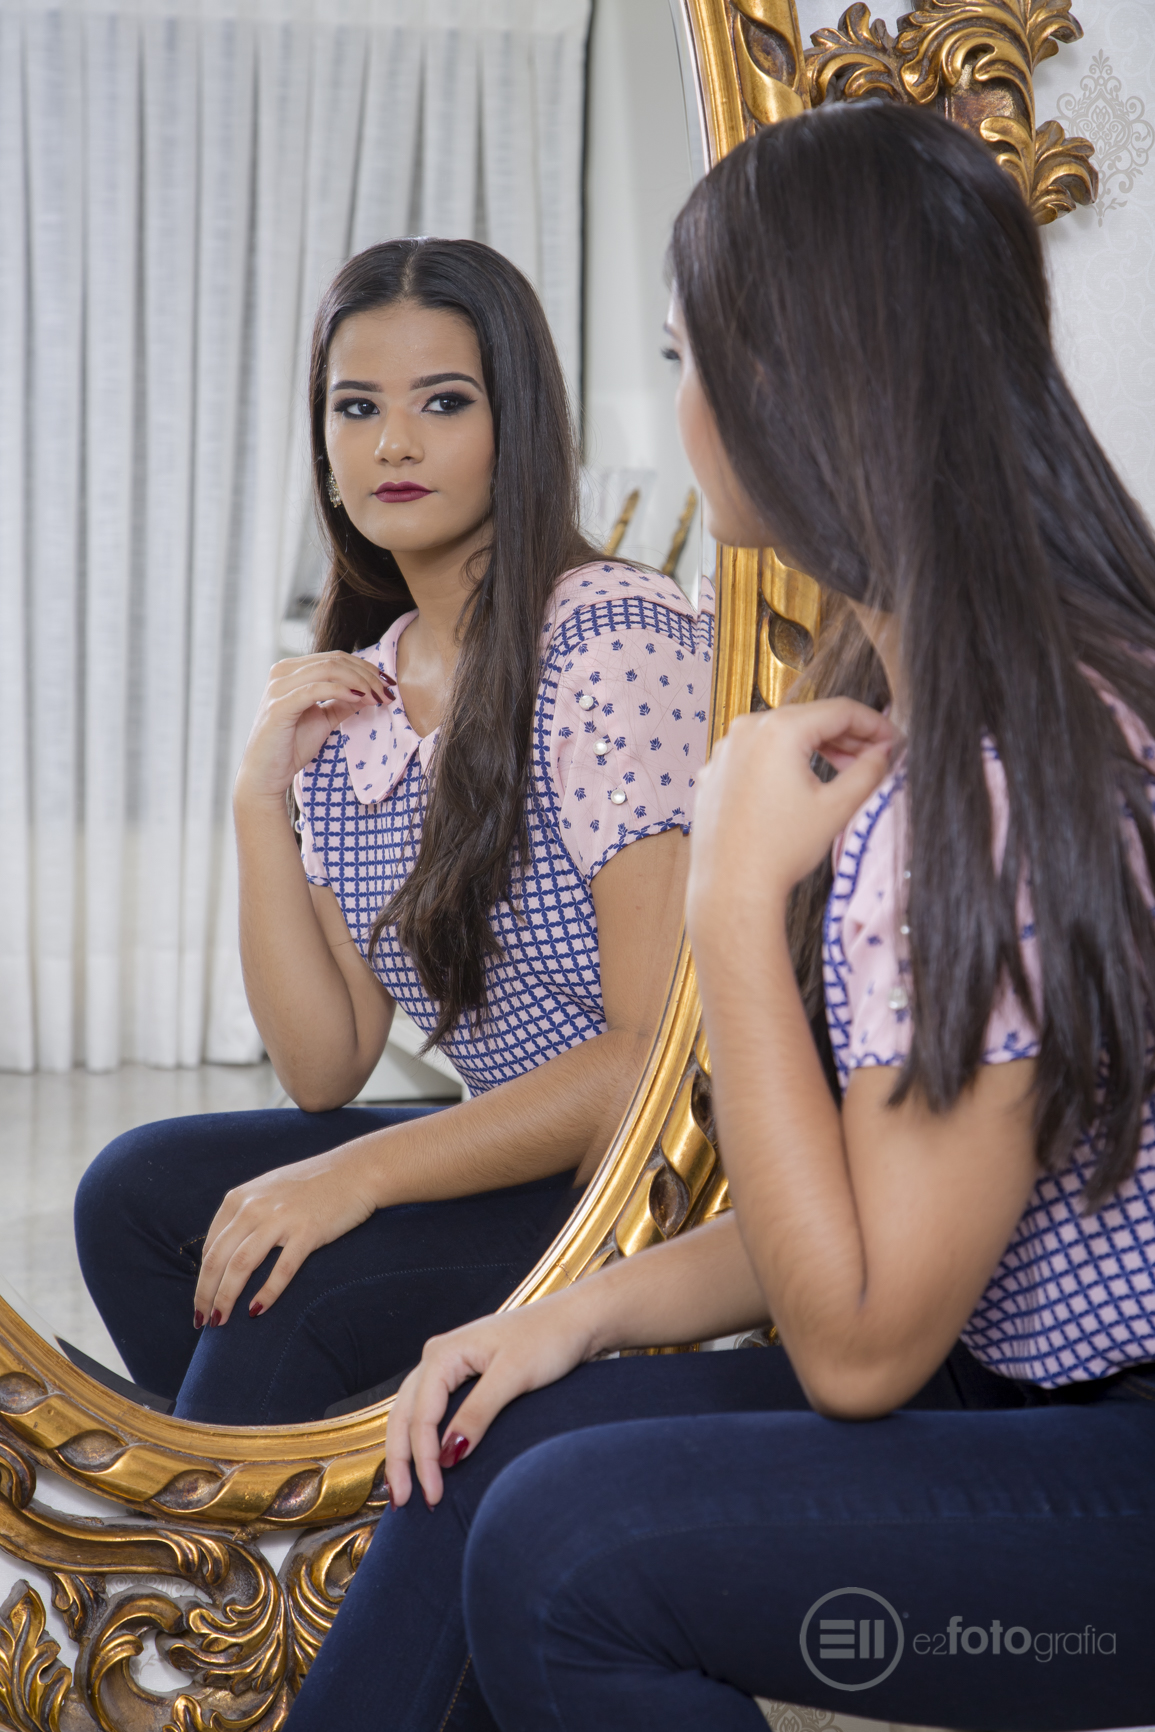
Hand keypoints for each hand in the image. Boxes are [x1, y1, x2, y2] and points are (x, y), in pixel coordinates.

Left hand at [193, 1144, 380, 1327]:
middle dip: (205, 1295)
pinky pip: (281, 1269)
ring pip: (241, 1266)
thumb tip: (226, 1251)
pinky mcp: (307, 1232)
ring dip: (226, 1298)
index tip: (204, 1299)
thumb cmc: (313, 1184)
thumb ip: (245, 1214)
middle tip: (203, 1321)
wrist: (357, 1170)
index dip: (202, 1278)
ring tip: (220, 1322)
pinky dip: (266, 1293)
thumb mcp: (268, 1191)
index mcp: (240, 1198)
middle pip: (218, 1259)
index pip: (210, 1247)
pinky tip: (257, 1311)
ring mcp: (280, 1219)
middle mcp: (254, 1207)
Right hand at [234, 652, 393, 805]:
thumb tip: (371, 692)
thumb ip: (343, 703)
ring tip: (378, 697)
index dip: (366, 668)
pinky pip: (316, 689)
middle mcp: (282, 672)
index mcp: (291, 671)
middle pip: (335, 660)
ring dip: (360, 682)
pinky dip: (342, 691)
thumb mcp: (324, 720)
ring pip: (328, 669)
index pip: (335, 658)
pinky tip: (359, 699)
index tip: (388, 684)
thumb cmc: (291, 747)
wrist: (266, 775)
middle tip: (388, 691)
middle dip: (367, 675)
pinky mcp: (279, 705)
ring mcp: (278, 687)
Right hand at [385, 1299, 593, 1508]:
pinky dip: (422, 1437)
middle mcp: (437, 1356)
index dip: (423, 1459)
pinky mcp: (462, 1375)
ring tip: (402, 1491)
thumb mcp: (514, 1376)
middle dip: (400, 1460)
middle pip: (405, 1415)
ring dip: (405, 1451)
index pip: (421, 1415)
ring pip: (411, 1412)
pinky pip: (429, 1410)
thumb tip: (447, 1456)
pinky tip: (423, 1460)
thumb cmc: (549, 1339)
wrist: (576, 1319)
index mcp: (443, 1353)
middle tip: (401, 1503)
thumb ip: (478, 1413)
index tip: (433, 1496)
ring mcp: (448, 1365)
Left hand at [687, 698, 901, 937]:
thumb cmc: (780, 851)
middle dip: (847, 737)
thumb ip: (869, 771)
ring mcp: (726, 750)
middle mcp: (747, 730)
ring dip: (817, 749)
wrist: (731, 887)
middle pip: (810, 720)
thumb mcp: (837, 807)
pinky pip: (757, 755)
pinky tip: (802, 786)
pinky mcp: (716, 772)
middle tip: (875, 758)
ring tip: (844, 773)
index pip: (840, 710)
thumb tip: (885, 753)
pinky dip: (784, 763)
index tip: (893, 740)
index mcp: (779, 730)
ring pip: (783, 736)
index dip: (875, 723)